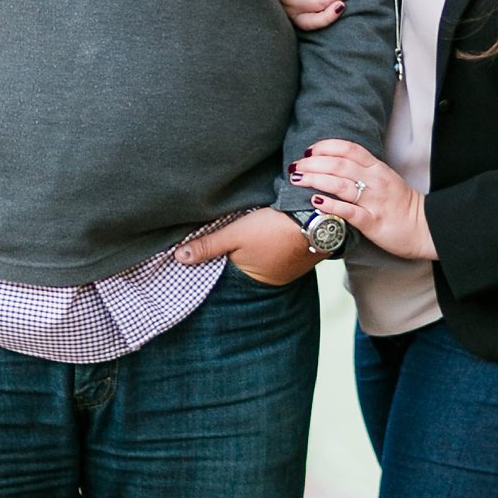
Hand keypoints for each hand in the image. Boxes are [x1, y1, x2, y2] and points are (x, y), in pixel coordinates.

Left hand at [173, 207, 314, 285]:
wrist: (319, 219)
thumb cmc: (274, 227)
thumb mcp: (235, 234)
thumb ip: (208, 246)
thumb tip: (179, 257)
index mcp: (253, 278)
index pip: (228, 271)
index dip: (219, 260)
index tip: (210, 251)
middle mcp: (273, 279)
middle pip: (248, 267)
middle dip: (239, 258)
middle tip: (232, 242)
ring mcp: (291, 268)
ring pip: (267, 260)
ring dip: (260, 251)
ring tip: (253, 236)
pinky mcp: (303, 254)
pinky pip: (283, 253)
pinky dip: (276, 245)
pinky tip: (273, 232)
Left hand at [291, 140, 434, 260]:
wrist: (424, 228)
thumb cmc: (401, 204)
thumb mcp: (384, 179)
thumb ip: (363, 170)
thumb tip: (334, 164)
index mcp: (377, 168)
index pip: (348, 149)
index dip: (325, 146)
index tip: (309, 150)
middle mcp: (375, 181)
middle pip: (339, 165)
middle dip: (312, 164)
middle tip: (295, 166)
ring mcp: (374, 201)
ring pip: (340, 185)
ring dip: (315, 180)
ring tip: (297, 180)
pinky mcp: (373, 222)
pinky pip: (349, 211)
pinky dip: (330, 205)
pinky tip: (315, 202)